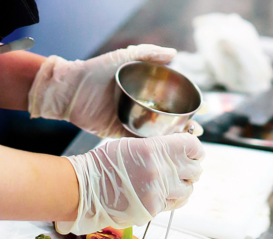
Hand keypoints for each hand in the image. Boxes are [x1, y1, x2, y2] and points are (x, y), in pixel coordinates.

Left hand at [28, 44, 204, 137]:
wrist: (69, 91)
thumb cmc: (95, 71)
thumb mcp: (123, 57)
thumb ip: (148, 53)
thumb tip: (175, 54)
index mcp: (145, 90)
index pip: (173, 99)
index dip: (189, 104)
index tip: (202, 109)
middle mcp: (142, 107)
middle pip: (170, 119)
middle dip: (186, 126)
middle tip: (197, 131)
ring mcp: (133, 121)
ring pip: (159, 133)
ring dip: (174, 139)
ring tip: (187, 143)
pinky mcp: (122, 134)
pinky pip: (141, 142)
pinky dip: (155, 147)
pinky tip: (167, 150)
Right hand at [56, 132, 204, 234]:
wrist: (85, 189)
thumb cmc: (104, 164)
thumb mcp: (132, 146)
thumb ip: (158, 148)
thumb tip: (178, 150)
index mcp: (155, 148)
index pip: (193, 146)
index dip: (195, 150)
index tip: (194, 153)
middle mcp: (161, 170)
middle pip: (196, 170)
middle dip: (191, 169)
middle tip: (184, 170)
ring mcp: (159, 192)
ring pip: (189, 190)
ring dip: (184, 186)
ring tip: (172, 184)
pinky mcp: (154, 209)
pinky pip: (175, 204)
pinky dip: (173, 200)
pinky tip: (163, 195)